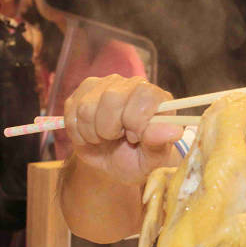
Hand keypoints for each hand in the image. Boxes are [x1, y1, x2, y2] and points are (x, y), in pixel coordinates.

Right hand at [64, 75, 181, 184]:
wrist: (113, 162)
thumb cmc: (138, 158)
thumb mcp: (152, 159)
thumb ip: (160, 143)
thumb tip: (174, 130)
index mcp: (157, 98)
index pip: (144, 95)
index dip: (135, 121)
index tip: (135, 137)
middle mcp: (133, 84)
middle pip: (111, 98)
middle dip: (111, 129)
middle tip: (118, 138)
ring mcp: (107, 84)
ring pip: (87, 106)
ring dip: (93, 132)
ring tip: (105, 138)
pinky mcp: (84, 91)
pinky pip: (71, 110)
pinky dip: (78, 131)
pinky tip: (91, 134)